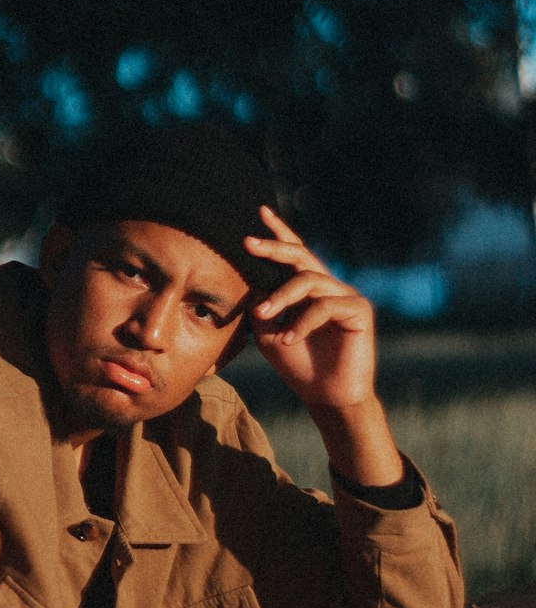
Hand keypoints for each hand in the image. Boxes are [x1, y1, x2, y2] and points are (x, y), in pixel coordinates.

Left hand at [244, 205, 374, 409]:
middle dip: (273, 247)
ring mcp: (345, 295)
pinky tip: (289, 338)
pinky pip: (325, 306)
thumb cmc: (297, 364)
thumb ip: (260, 305)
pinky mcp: (359, 310)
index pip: (293, 253)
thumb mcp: (267, 333)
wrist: (324, 396)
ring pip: (308, 281)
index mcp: (307, 288)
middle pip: (300, 255)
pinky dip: (303, 321)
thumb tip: (249, 280)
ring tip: (263, 316)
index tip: (260, 211)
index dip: (279, 232)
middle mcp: (327, 286)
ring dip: (281, 297)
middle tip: (248, 243)